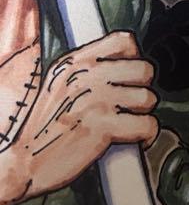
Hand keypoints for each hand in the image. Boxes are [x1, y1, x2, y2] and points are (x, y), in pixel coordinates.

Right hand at [0, 31, 157, 204]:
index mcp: (74, 63)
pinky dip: (147, 135)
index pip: (124, 41)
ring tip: (129, 122)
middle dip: (142, 88)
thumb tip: (127, 59)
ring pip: (148, 98)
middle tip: (130, 104)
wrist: (23, 164)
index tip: (129, 76)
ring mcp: (95, 100)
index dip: (134, 58)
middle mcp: (86, 76)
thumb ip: (86, 68)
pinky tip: (137, 139)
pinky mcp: (103, 127)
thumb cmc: (44, 127)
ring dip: (143, 113)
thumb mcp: (58, 84)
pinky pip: (147, 124)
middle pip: (144, 69)